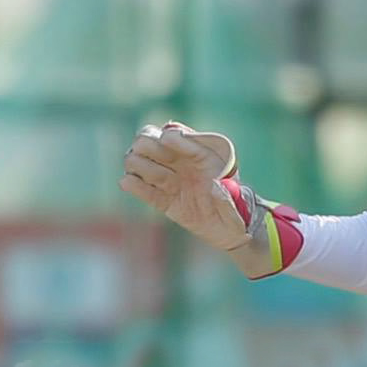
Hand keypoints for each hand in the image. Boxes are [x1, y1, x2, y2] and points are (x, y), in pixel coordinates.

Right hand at [120, 123, 299, 278]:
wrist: (231, 231)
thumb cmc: (239, 211)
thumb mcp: (238, 203)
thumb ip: (228, 195)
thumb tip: (215, 185)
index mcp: (205, 154)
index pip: (181, 136)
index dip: (173, 137)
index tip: (166, 139)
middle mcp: (183, 162)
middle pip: (152, 140)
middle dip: (148, 146)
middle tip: (149, 158)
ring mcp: (170, 179)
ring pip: (141, 161)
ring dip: (138, 164)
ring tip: (142, 175)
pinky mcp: (163, 199)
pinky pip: (143, 189)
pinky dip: (133, 184)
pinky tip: (127, 183)